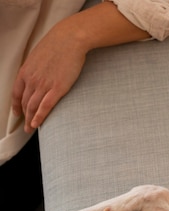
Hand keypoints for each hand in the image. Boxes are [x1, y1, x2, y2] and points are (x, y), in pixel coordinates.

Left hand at [11, 1, 149, 133]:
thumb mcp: (39, 56)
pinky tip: (37, 124)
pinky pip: (45, 107)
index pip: (16, 93)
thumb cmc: (57, 45)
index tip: (18, 113)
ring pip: (33, 107)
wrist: (69, 40)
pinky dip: (40, 117)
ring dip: (31, 120)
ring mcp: (43, 85)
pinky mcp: (57, 89)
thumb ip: (36, 69)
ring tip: (31, 129)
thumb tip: (38, 75)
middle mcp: (31, 80)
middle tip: (26, 126)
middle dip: (24, 116)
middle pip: (24, 102)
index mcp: (25, 71)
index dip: (16, 106)